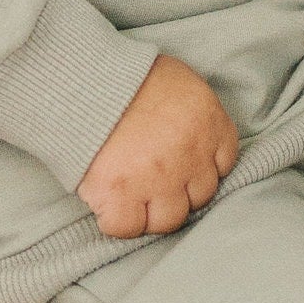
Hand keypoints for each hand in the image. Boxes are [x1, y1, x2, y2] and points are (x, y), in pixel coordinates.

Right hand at [77, 52, 238, 237]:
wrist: (80, 79)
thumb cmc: (124, 74)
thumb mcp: (175, 80)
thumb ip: (191, 112)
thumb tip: (188, 137)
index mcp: (207, 121)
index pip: (223, 163)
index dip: (200, 168)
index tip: (183, 166)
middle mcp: (190, 155)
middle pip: (200, 196)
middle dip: (178, 191)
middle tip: (152, 178)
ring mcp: (157, 180)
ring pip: (169, 220)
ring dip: (151, 211)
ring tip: (131, 194)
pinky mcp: (121, 195)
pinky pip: (128, 227)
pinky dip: (118, 221)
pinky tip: (109, 204)